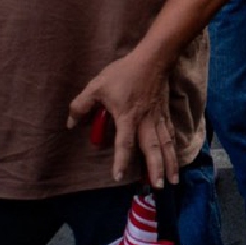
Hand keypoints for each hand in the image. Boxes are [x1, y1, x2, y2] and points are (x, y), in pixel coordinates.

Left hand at [69, 50, 177, 186]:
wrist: (154, 57)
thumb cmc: (125, 72)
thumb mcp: (97, 86)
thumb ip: (81, 105)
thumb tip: (71, 124)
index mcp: (128, 116)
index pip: (124, 143)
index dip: (121, 160)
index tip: (118, 177)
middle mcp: (145, 121)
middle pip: (152, 148)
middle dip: (156, 168)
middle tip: (158, 187)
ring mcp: (158, 117)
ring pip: (165, 144)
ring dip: (169, 163)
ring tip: (172, 181)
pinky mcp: (165, 112)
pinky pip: (169, 134)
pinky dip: (172, 149)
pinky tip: (174, 159)